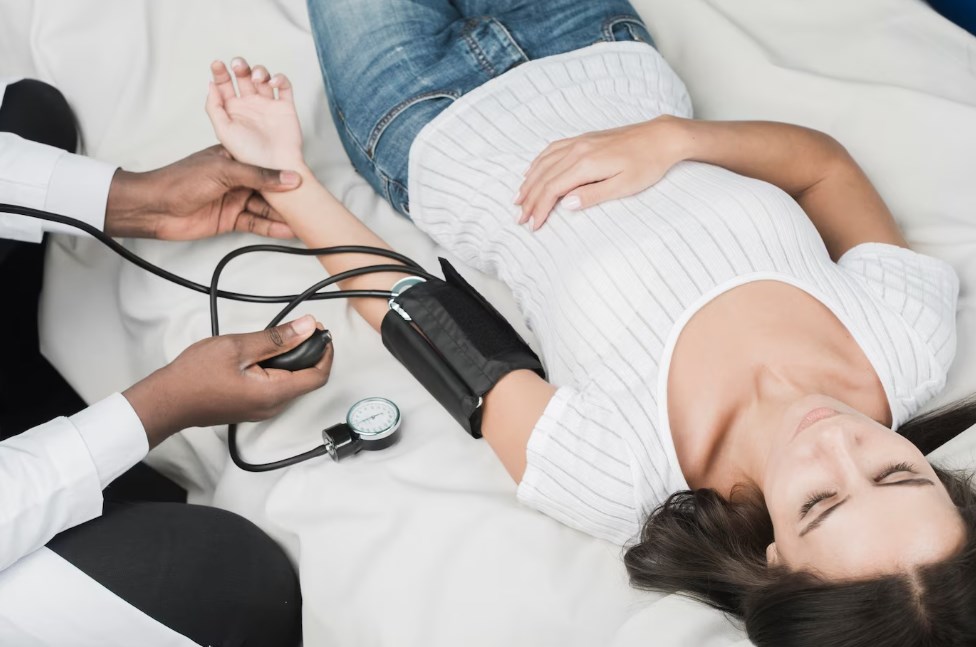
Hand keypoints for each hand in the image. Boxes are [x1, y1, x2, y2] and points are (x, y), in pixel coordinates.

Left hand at [105, 145, 301, 239]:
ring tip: (302, 221)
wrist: (154, 207)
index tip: (306, 181)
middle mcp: (236, 178)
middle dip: (288, 197)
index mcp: (234, 158)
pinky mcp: (230, 219)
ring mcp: (234, 199)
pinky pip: (255, 223)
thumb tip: (288, 178)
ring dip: (282, 215)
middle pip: (268, 188)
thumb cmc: (180, 180)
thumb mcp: (224, 171)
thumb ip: (259, 176)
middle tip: (309, 204)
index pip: (266, 165)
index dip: (285, 173)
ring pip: (264, 207)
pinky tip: (286, 230)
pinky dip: (270, 227)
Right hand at [123, 315, 333, 446]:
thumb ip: (276, 338)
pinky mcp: (252, 408)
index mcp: (273, 393)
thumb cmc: (194, 376)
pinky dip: (278, 369)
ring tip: (279, 339)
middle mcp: (272, 407)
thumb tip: (306, 327)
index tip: (321, 334)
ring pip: (291, 383)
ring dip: (293, 360)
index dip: (325, 352)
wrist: (168, 400)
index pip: (318, 376)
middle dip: (310, 353)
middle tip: (301, 329)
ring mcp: (262, 410)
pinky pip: (276, 388)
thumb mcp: (238, 347)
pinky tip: (263, 354)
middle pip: (307, 380)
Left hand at [206, 57, 304, 170]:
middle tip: (237, 65)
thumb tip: (211, 85)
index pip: (224, 85)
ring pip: (263, 78)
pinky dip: (280, 79)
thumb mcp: (223, 131)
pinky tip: (273, 82)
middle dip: (240, 66)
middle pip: (243, 76)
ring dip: (259, 71)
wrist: (275, 167)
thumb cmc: (249, 155)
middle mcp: (250, 105)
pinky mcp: (285, 108)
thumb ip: (214, 107)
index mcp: (233, 110)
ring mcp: (268, 105)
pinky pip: (285, 87)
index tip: (217, 64)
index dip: (220, 72)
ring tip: (257, 78)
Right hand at [515, 115, 687, 229]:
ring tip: (519, 199)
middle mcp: (577, 150)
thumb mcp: (624, 186)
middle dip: (529, 199)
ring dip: (529, 182)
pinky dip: (538, 163)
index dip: (540, 209)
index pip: (552, 189)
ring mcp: (579, 142)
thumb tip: (566, 204)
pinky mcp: (583, 139)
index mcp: (586, 164)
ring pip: (544, 163)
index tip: (534, 226)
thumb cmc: (647, 164)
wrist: (661, 137)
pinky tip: (532, 172)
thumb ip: (593, 195)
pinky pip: (552, 150)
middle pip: (543, 177)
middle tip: (519, 219)